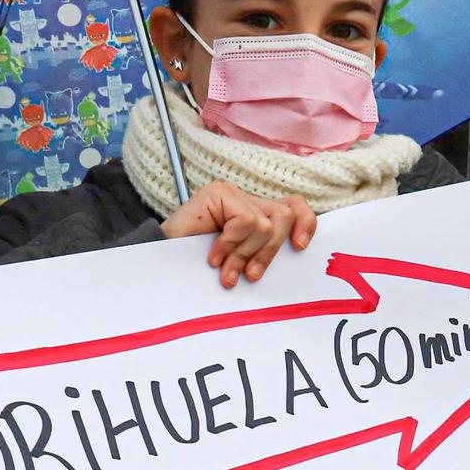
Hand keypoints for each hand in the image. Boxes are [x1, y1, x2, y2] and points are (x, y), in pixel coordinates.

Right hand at [159, 181, 317, 288]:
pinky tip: (213, 257)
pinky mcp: (218, 193)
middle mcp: (247, 200)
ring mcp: (231, 194)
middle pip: (285, 216)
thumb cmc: (203, 271)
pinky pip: (245, 222)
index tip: (299, 248)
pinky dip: (231, 245)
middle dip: (269, 252)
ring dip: (245, 255)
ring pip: (266, 225)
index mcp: (258, 215)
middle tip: (250, 276)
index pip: (295, 207)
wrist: (164, 270)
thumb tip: (298, 254)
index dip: (305, 224)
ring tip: (225, 271)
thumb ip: (266, 253)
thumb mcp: (245, 264)